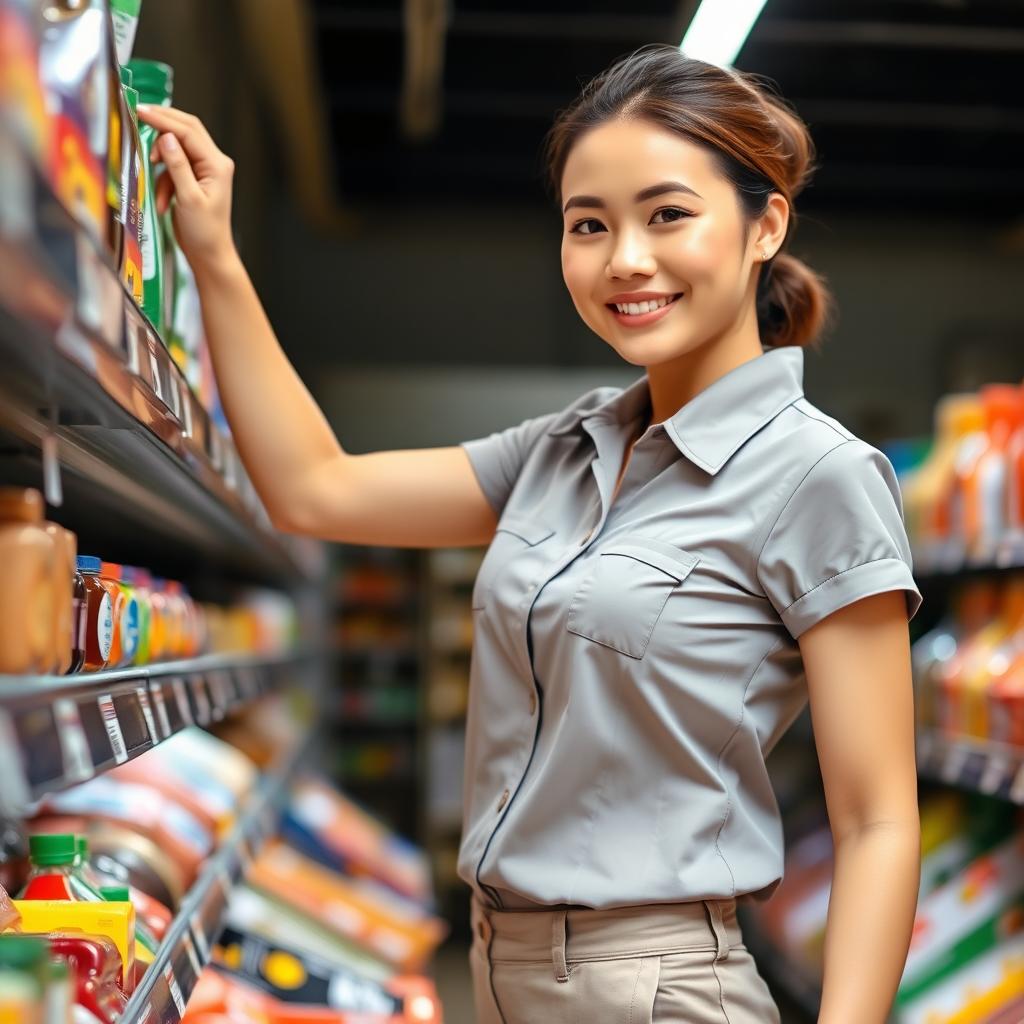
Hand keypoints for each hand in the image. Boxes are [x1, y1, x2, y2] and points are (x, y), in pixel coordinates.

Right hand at [134, 103, 236, 272]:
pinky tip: (162, 203)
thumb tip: (166, 138)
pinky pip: (172, 168)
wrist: (208, 254)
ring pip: (175, 149)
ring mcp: (204, 169)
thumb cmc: (204, 232)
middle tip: (136, 120)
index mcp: (217, 164)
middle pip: (185, 130)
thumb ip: (178, 166)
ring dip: (160, 166)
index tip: (139, 111)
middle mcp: (214, 162)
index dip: (163, 119)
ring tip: (157, 188)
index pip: (189, 131)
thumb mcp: (188, 199)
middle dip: (160, 128)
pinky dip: (162, 182)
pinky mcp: (193, 178)